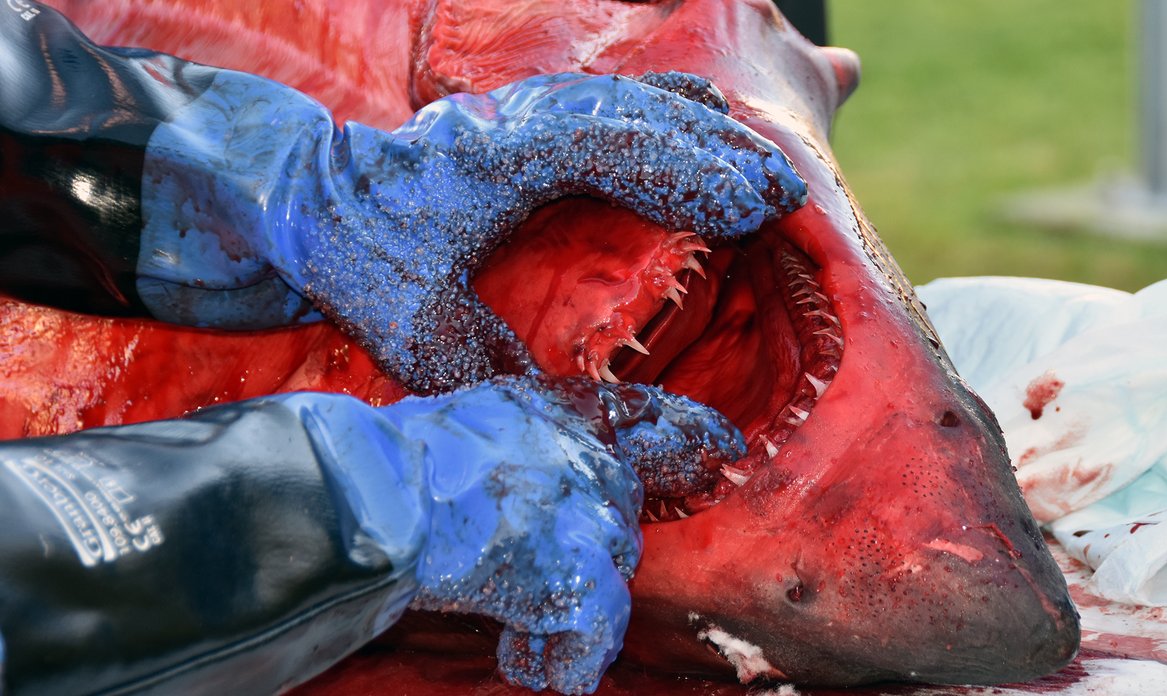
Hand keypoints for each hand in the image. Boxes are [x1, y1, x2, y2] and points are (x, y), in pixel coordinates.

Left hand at [285, 71, 806, 392]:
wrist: (297, 188)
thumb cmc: (352, 253)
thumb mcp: (416, 331)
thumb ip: (498, 377)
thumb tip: (583, 424)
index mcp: (499, 154)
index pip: (620, 147)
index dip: (696, 174)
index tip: (762, 204)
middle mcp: (520, 113)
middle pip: (647, 113)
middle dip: (724, 152)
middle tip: (789, 193)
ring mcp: (525, 104)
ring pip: (638, 98)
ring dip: (707, 131)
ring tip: (766, 169)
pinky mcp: (527, 114)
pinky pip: (619, 102)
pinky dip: (673, 118)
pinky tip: (707, 126)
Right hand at [385, 376, 743, 693]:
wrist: (383, 494)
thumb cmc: (404, 461)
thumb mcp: (473, 418)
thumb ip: (517, 441)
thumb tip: (515, 471)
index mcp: (568, 416)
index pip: (653, 417)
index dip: (693, 432)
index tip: (728, 445)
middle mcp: (599, 464)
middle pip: (621, 525)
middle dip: (581, 561)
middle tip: (524, 582)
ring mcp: (599, 522)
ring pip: (607, 583)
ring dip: (559, 616)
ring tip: (510, 633)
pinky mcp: (586, 581)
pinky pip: (593, 641)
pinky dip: (561, 663)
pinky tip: (523, 659)